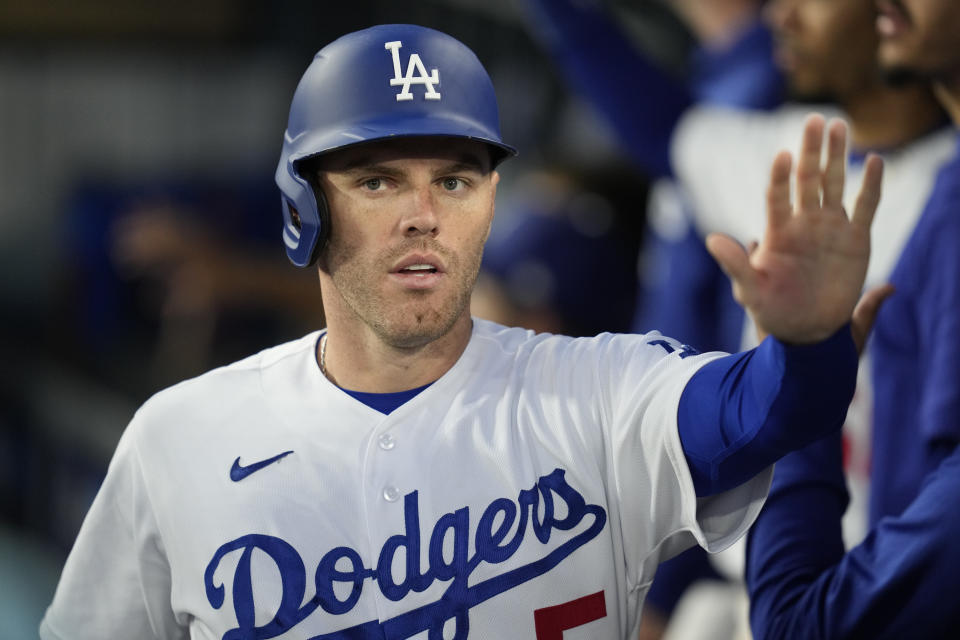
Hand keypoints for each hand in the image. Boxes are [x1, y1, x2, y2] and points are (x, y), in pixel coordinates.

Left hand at [706, 114, 883, 343]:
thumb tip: (710, 239)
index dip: (780, 176)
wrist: (806, 330)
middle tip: (815, 119)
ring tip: (840, 126)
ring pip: (835, 183)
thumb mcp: (750, 291)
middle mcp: (804, 222)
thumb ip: (735, 265)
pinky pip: (866, 206)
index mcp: (778, 231)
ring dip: (838, 156)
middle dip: (811, 150)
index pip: (778, 195)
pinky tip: (875, 160)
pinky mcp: (856, 239)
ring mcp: (830, 227)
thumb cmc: (773, 311)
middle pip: (808, 178)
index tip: (783, 154)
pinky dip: (872, 184)